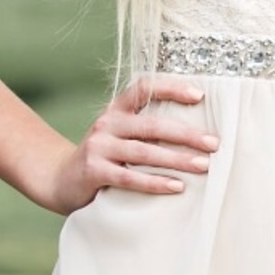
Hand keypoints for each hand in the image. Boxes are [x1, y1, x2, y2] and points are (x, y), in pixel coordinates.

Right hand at [46, 76, 220, 215]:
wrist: (60, 179)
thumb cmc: (106, 157)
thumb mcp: (122, 136)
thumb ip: (148, 130)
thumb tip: (199, 133)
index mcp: (117, 109)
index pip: (144, 88)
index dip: (172, 88)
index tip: (200, 95)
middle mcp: (107, 123)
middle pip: (153, 125)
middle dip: (187, 135)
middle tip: (214, 143)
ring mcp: (98, 147)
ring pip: (144, 152)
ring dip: (177, 159)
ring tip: (203, 166)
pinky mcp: (93, 171)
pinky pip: (130, 177)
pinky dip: (155, 182)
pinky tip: (177, 186)